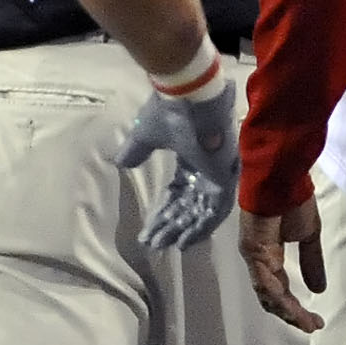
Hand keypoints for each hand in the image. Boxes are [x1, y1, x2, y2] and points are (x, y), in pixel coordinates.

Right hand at [112, 64, 240, 250]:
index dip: (162, 211)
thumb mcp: (145, 135)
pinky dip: (200, 227)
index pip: (177, 192)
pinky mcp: (225, 179)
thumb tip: (120, 163)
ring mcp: (217, 175)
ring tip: (165, 246)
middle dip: (169, 226)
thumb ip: (135, 151)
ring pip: (202, 212)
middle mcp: (207, 169)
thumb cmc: (168, 112)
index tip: (147, 229)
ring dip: (183, 230)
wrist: (189, 98)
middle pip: (188, 206)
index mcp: (191, 158)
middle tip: (152, 243)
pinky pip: (215, 212)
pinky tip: (183, 240)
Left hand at [240, 195, 325, 334]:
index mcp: (270, 257)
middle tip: (311, 326)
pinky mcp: (252, 250)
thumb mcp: (308, 238)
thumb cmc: (294, 203)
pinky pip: (264, 279)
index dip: (295, 308)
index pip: (280, 290)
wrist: (284, 181)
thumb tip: (318, 290)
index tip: (315, 321)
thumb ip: (311, 263)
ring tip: (305, 322)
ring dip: (286, 310)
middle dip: (291, 315)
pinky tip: (292, 307)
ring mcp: (252, 257)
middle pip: (271, 297)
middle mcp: (258, 261)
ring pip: (267, 293)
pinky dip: (278, 296)